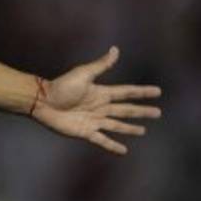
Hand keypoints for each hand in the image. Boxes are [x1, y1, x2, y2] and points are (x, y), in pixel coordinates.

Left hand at [31, 47, 160, 154]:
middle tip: (157, 113)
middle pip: (126, 110)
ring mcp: (93, 120)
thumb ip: (101, 65)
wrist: (43, 101)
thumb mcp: (83, 74)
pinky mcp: (85, 132)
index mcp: (101, 93)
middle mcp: (100, 107)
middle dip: (141, 112)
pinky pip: (102, 140)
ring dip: (130, 128)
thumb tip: (115, 49)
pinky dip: (113, 146)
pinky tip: (123, 150)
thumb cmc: (61, 86)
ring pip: (117, 125)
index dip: (142, 92)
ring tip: (143, 131)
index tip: (157, 91)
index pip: (127, 92)